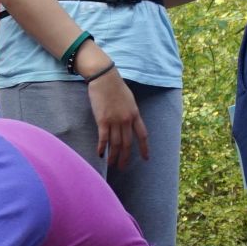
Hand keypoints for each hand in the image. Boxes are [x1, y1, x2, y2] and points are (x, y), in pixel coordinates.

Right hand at [81, 52, 149, 168]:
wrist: (105, 78)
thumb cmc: (115, 86)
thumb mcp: (129, 100)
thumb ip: (130, 112)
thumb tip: (128, 123)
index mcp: (135, 114)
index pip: (142, 135)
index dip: (144, 148)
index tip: (146, 158)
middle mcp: (126, 120)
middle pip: (128, 143)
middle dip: (126, 157)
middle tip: (123, 167)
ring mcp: (114, 121)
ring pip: (116, 143)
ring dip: (114, 156)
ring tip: (111, 165)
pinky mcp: (102, 120)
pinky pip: (103, 138)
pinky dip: (102, 148)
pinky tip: (100, 155)